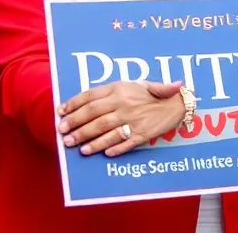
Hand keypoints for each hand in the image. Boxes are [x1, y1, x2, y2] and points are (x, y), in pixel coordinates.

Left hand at [57, 80, 183, 157]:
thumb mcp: (130, 84)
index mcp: (118, 89)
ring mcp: (133, 120)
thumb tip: (83, 98)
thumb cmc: (151, 93)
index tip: (61, 112)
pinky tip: (103, 154)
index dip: (73, 104)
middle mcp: (123, 104)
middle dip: (76, 125)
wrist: (177, 103)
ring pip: (106, 131)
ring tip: (77, 147)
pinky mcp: (143, 134)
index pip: (90, 96)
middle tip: (63, 134)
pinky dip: (114, 148)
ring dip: (90, 140)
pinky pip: (125, 143)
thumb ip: (109, 91)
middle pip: (94, 115)